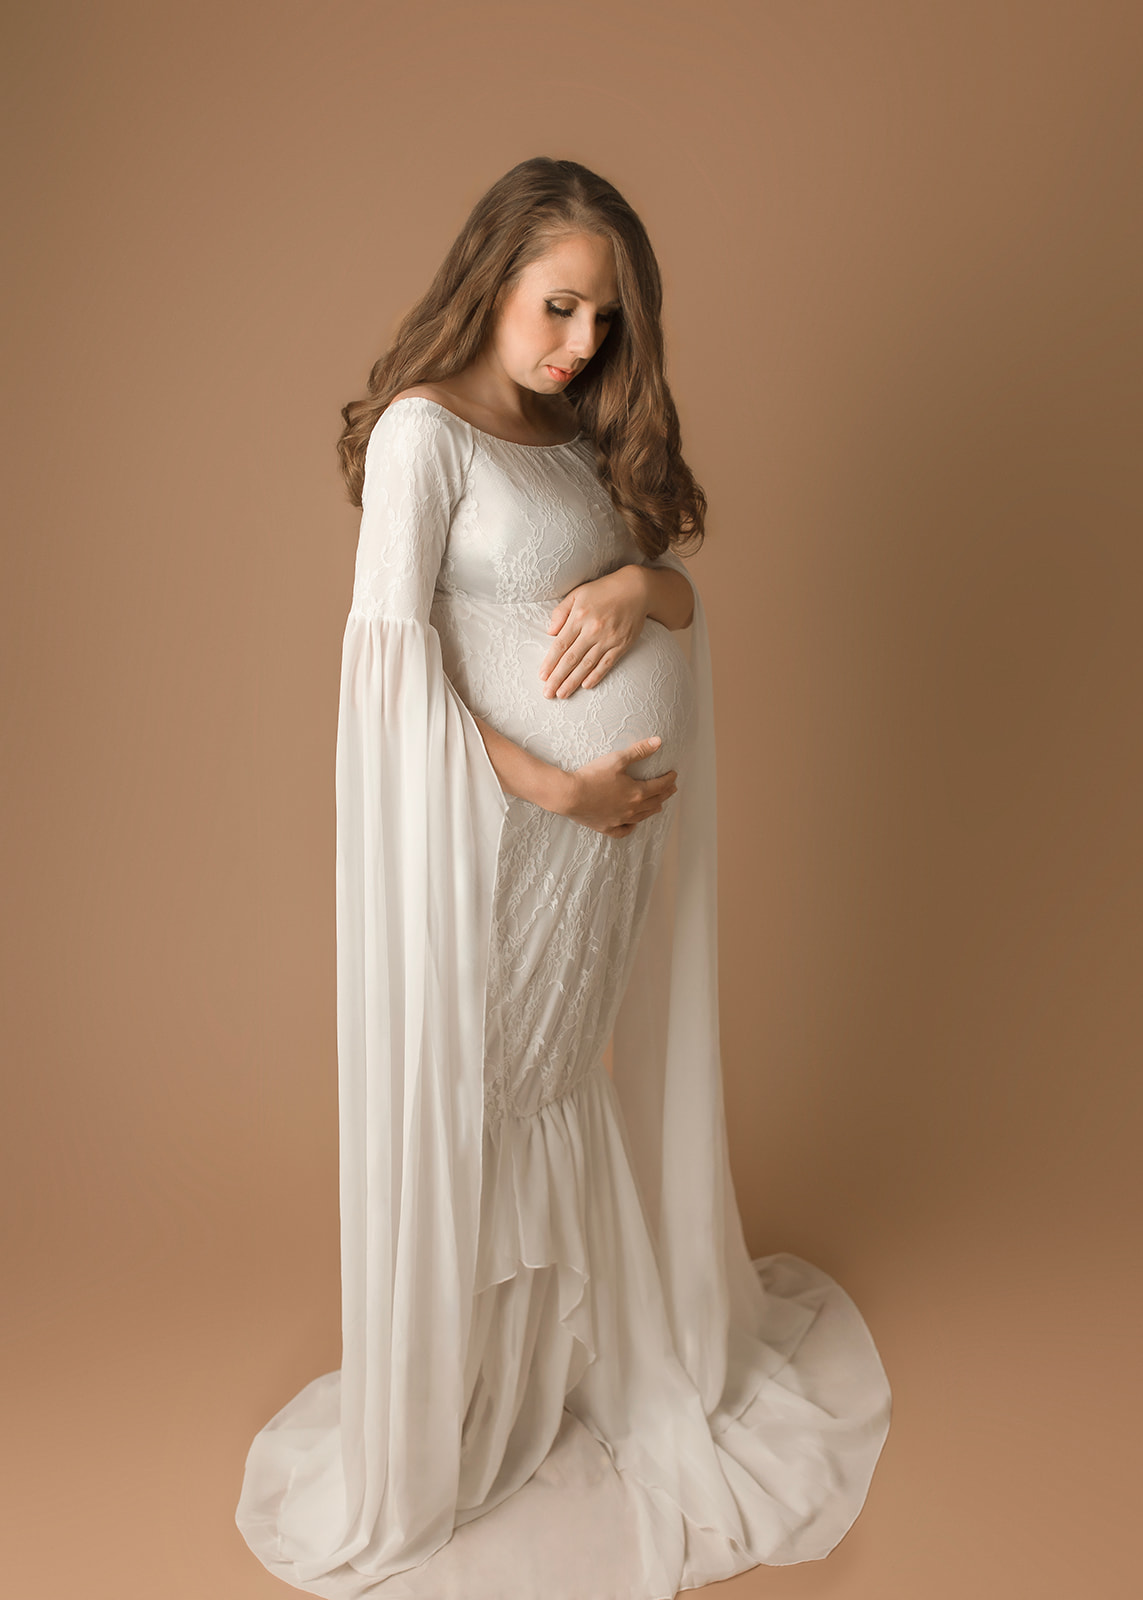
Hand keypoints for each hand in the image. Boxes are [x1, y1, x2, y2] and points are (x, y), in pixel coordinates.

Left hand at [540, 564, 647, 698]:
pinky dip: (596, 676)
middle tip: (548, 693)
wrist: (636, 588)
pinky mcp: (622, 645)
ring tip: (562, 694)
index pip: (561, 645)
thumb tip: (550, 633)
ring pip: (587, 665)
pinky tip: (585, 686)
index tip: (542, 676)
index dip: (550, 663)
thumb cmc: (603, 590)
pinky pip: (606, 664)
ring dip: (573, 682)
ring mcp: (608, 639)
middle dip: (558, 678)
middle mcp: (593, 630)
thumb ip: (561, 612)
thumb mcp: (577, 594)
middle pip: (571, 659)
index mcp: (579, 617)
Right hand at [558, 735, 677, 837]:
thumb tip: (658, 742)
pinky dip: (631, 827)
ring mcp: (620, 820)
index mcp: (637, 793)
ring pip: (643, 817)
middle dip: (665, 794)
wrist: (570, 795)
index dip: (668, 780)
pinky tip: (633, 823)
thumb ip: (639, 751)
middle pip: (655, 802)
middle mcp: (632, 809)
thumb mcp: (617, 759)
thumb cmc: (592, 776)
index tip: (673, 775)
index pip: (660, 786)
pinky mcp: (607, 827)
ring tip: (658, 804)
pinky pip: (624, 830)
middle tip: (671, 788)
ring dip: (653, 808)